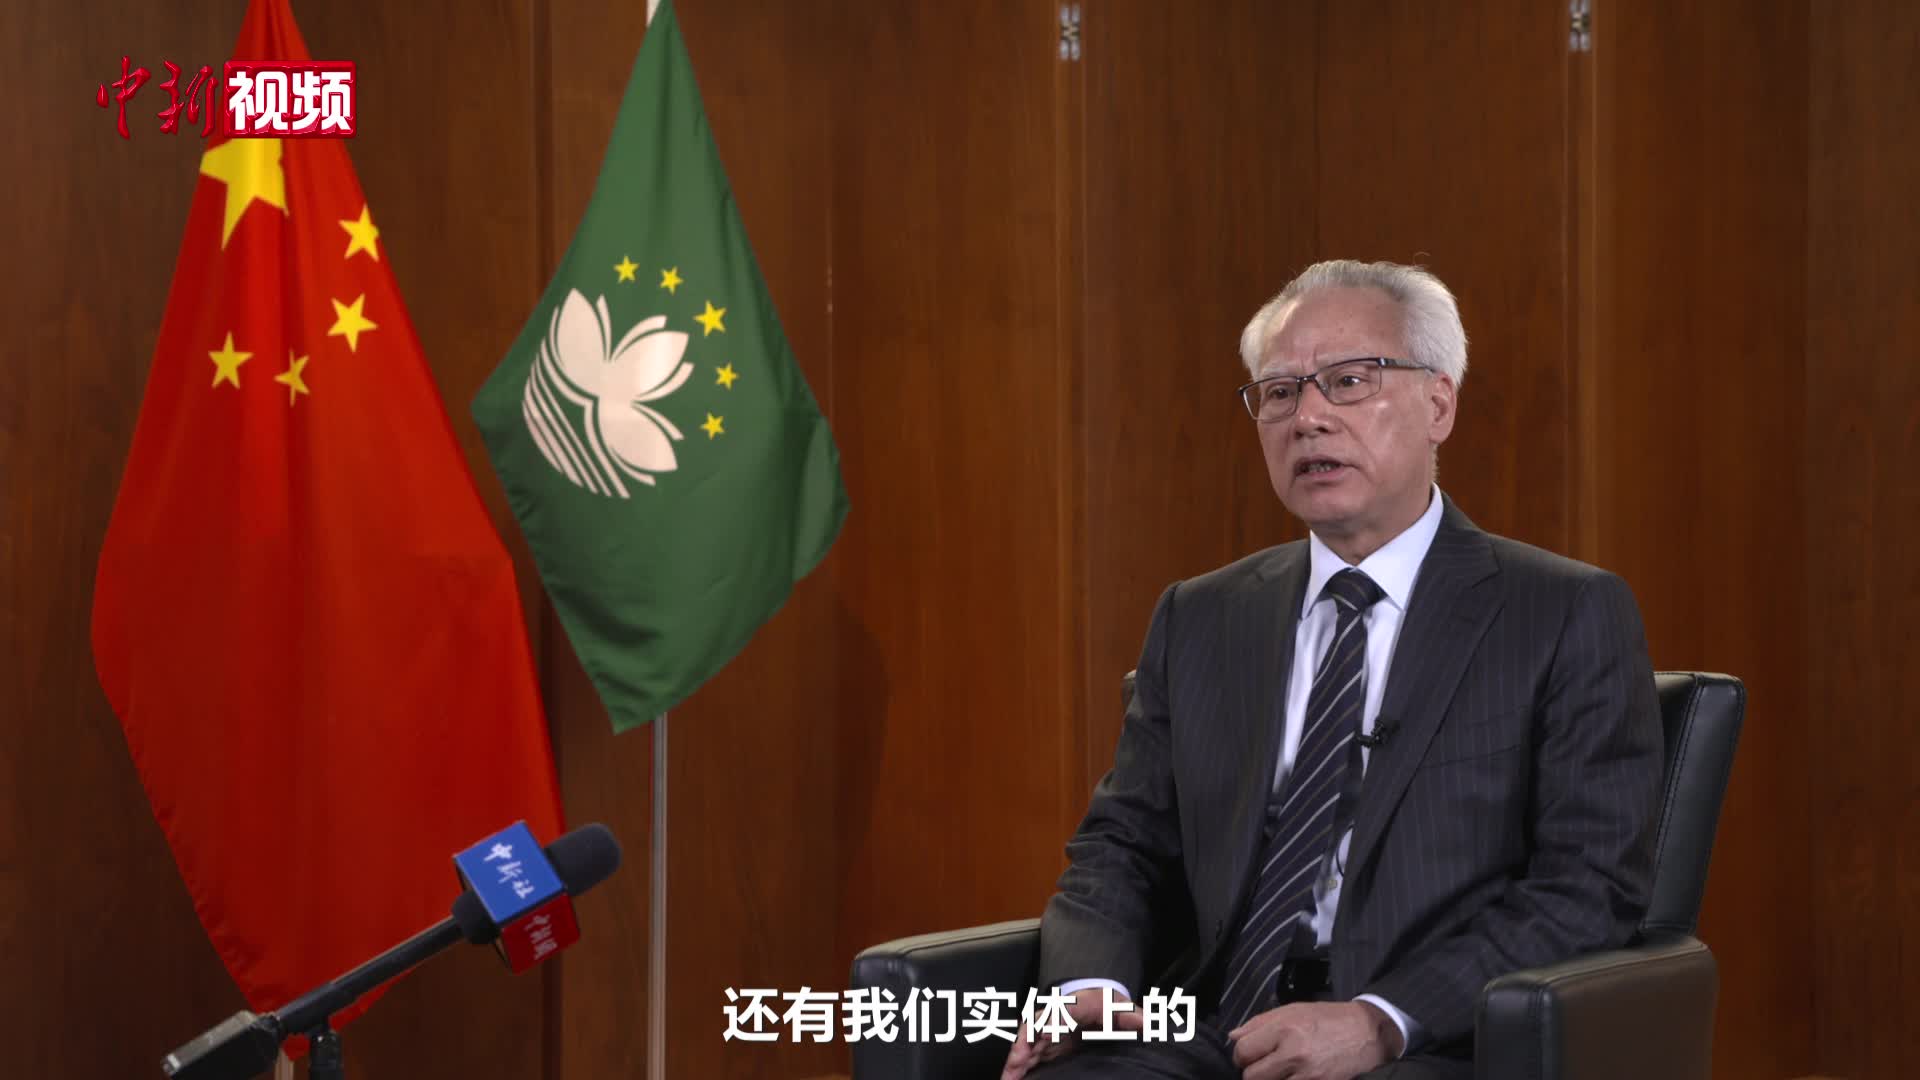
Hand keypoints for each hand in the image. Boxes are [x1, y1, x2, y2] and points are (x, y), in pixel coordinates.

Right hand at [999, 988, 1144, 1079]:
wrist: (1095, 1001)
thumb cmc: (1106, 1005)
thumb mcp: (1119, 1008)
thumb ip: (1131, 1017)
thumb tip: (1145, 1023)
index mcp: (1073, 1006)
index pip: (1060, 1013)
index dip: (1051, 1024)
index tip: (1045, 1035)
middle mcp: (1053, 1019)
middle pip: (1033, 1032)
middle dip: (1022, 1049)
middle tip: (1014, 1067)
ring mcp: (1045, 1033)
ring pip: (1025, 1047)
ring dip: (1014, 1064)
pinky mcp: (1043, 1047)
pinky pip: (1026, 1058)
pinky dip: (1016, 1069)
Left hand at [1227, 1000, 1401, 1079]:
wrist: (1367, 1033)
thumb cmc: (1329, 1019)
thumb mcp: (1293, 1010)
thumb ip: (1259, 1023)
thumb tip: (1233, 1037)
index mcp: (1284, 1029)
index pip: (1242, 1051)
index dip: (1241, 1055)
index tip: (1249, 1055)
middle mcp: (1294, 1054)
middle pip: (1251, 1076)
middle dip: (1253, 1072)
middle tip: (1263, 1066)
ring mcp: (1308, 1076)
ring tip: (1280, 1072)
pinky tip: (1293, 1077)